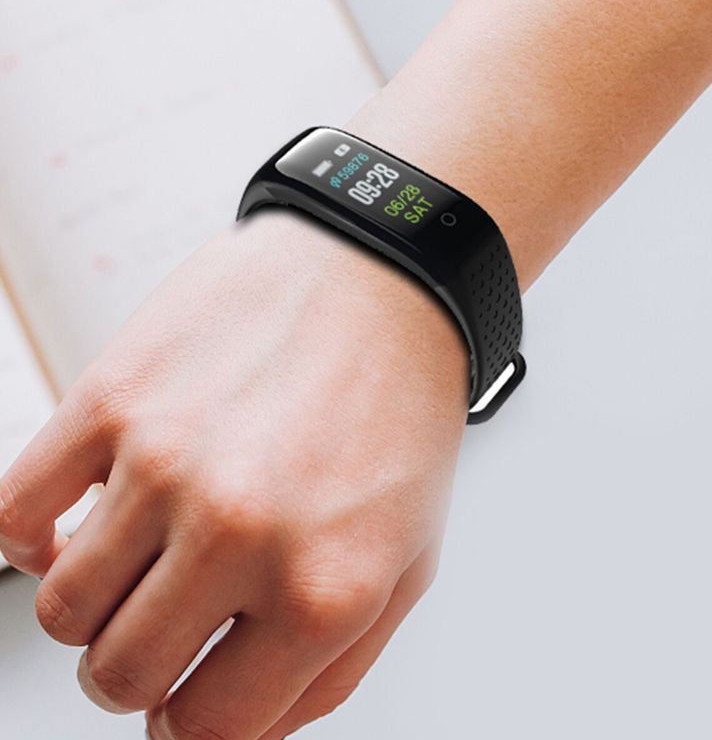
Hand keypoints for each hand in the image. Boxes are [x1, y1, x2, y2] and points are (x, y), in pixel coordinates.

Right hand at [0, 209, 467, 738]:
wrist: (379, 280)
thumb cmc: (399, 412)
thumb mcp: (409, 559)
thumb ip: (329, 670)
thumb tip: (237, 731)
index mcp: (321, 587)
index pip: (208, 728)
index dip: (192, 725)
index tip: (189, 699)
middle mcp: (238, 532)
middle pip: (120, 677)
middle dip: (138, 674)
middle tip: (165, 630)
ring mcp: (165, 461)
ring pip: (64, 609)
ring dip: (98, 607)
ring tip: (142, 563)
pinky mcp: (113, 396)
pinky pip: (13, 514)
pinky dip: (32, 542)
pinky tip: (78, 528)